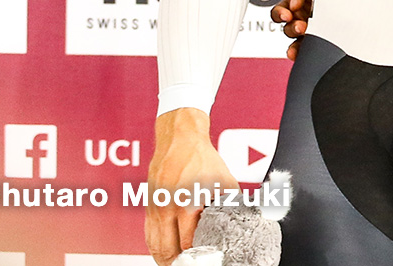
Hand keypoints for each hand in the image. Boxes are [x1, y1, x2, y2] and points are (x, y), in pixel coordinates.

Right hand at [145, 108, 236, 264]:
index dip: (198, 256)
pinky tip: (167, 251)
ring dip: (166, 258)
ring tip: (179, 263)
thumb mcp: (224, 182)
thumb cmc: (203, 160)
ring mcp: (155, 209)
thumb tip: (245, 220)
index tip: (207, 258)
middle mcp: (167, 210)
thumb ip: (231, 204)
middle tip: (192, 264)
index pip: (188, 244)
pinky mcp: (148, 207)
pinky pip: (148, 235)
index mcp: (187, 205)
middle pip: (167, 251)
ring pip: (155, 246)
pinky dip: (156, 247)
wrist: (179, 140)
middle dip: (179, 262)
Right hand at [271, 0, 314, 59]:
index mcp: (294, 4)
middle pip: (288, 28)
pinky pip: (307, 50)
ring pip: (297, 42)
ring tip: (308, 38)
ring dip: (298, 43)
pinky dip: (302, 54)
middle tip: (301, 27)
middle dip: (293, 28)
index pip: (279, 11)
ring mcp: (311, 30)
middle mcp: (300, 18)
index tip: (287, 14)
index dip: (280, 14)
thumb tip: (292, 4)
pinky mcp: (320, 40)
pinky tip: (301, 55)